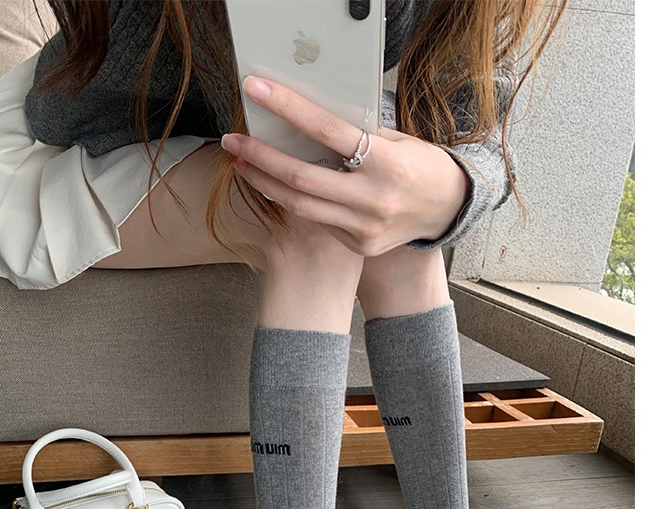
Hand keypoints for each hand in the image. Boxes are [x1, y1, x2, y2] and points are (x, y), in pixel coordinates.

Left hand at [220, 76, 470, 257]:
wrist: (447, 209)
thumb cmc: (420, 165)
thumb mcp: (395, 140)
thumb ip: (356, 137)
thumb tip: (308, 121)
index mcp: (386, 162)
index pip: (328, 131)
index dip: (289, 109)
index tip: (257, 91)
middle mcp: (374, 199)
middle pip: (302, 178)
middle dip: (261, 158)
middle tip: (234, 141)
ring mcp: (365, 228)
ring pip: (301, 206)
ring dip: (266, 184)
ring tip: (244, 165)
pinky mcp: (359, 245)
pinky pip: (319, 221)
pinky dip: (297, 202)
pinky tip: (280, 188)